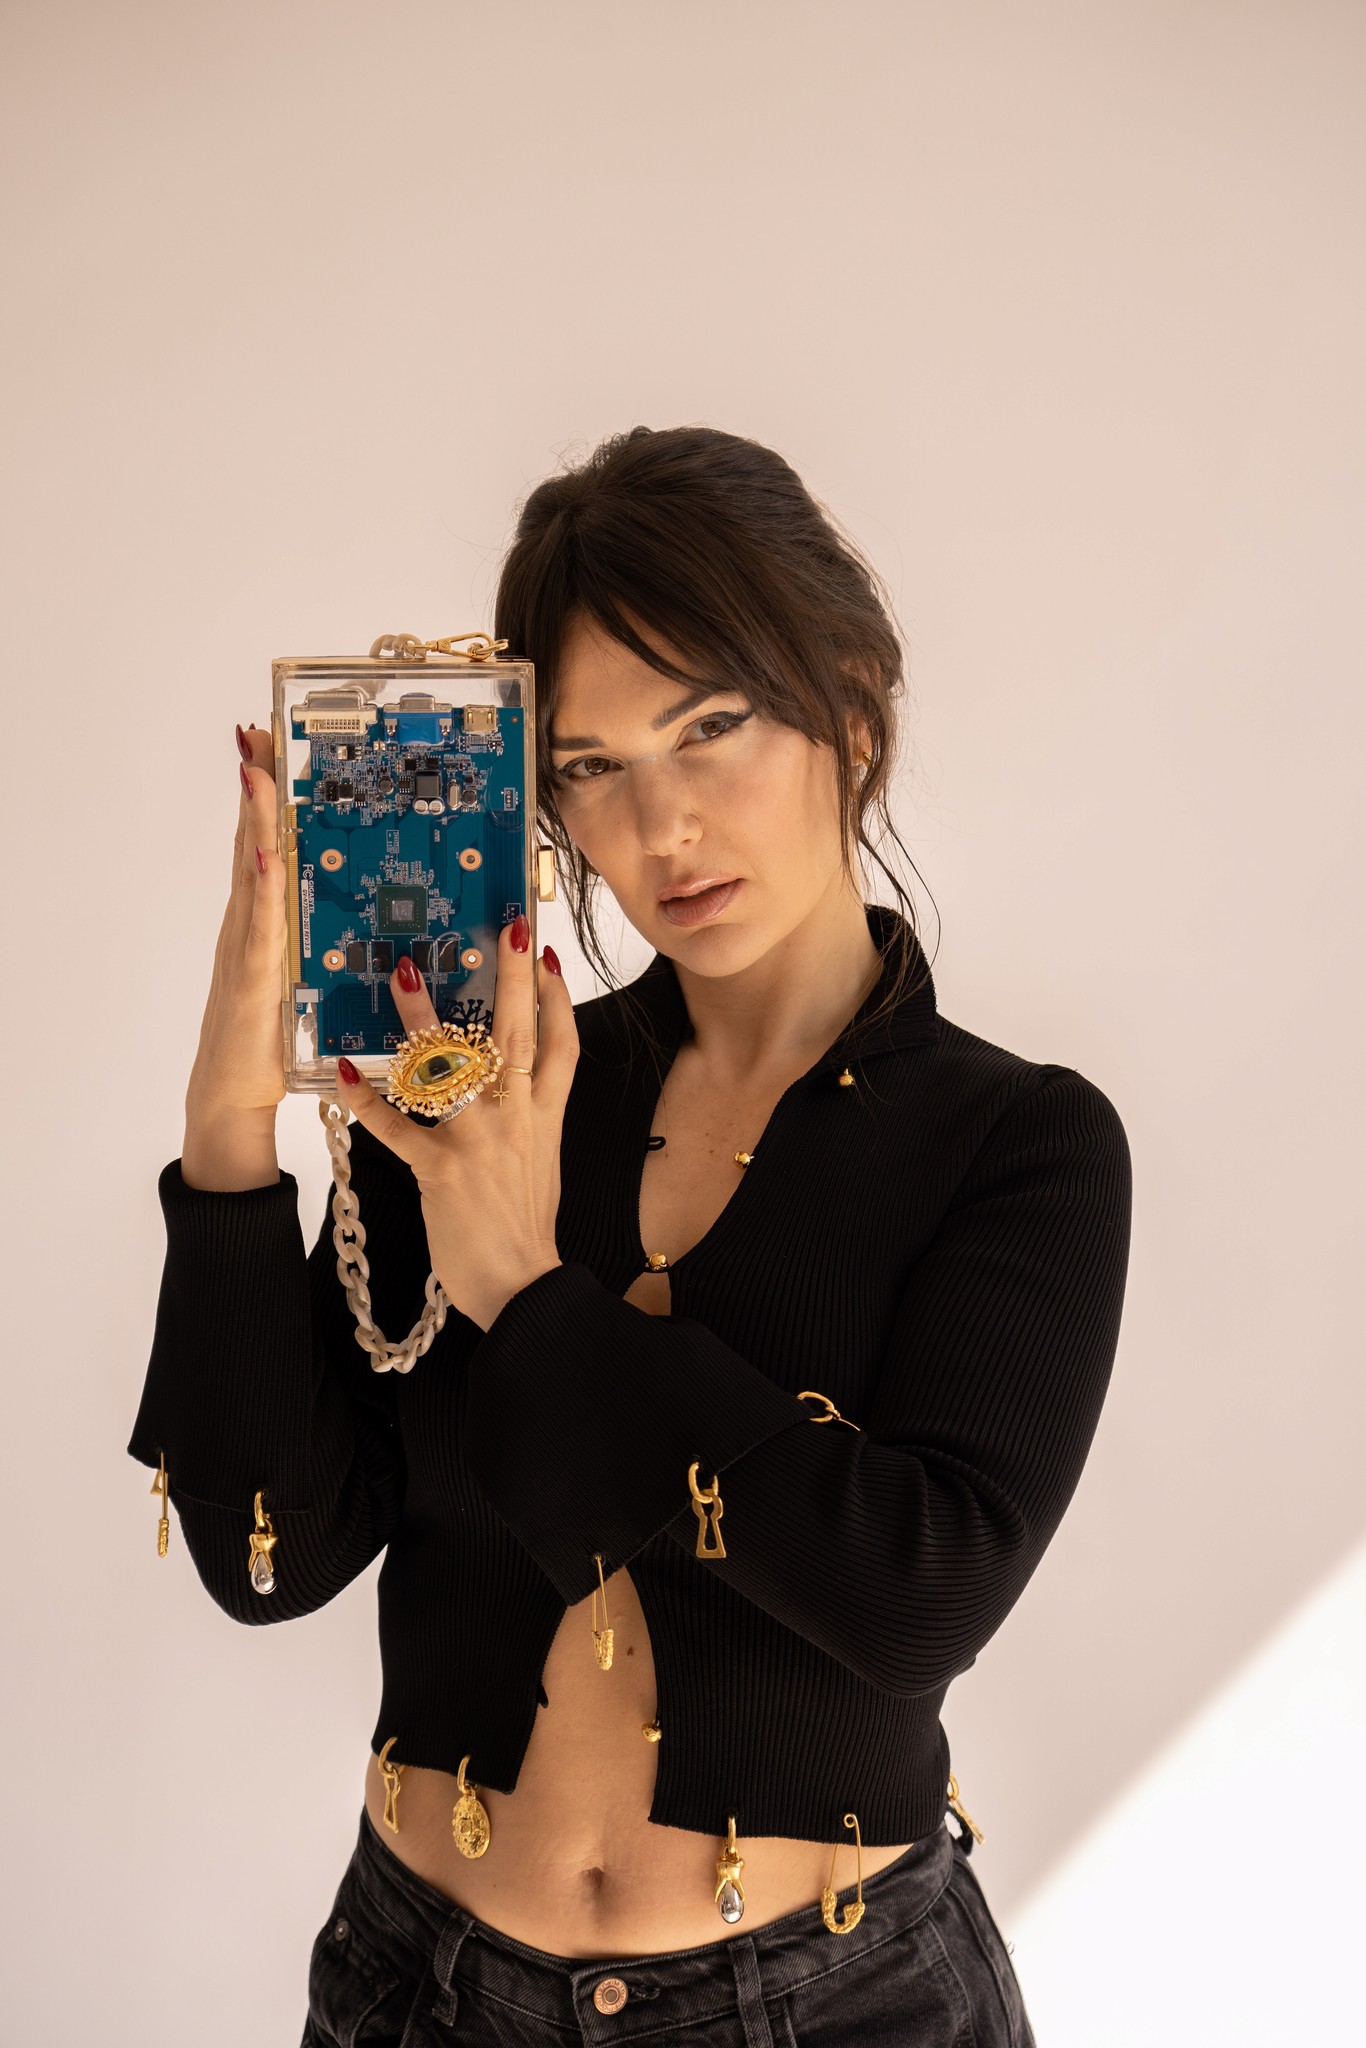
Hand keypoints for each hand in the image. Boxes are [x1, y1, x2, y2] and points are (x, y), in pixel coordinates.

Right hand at [185, 725, 287, 1126]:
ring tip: (256, 770)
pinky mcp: (252, 977)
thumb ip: (322, 945)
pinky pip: (262, 924)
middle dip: (254, 788)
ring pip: (252, 871)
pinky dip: (262, 886)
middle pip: (251, 843)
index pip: (264, 846)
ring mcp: (247, 947)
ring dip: (255, 820)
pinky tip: (264, 852)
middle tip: (253, 732)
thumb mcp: (307, 980)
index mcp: (265, 923)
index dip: (265, 798)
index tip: (267, 749)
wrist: (235, 1095)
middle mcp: (250, 926)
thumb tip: (361, 916)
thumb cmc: (270, 1043)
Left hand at [332, 916, 577, 1331]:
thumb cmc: (526, 1226)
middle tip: (502, 928)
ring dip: (422, 1019)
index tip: (545, 956)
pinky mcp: (441, 1171)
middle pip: (516, 1036)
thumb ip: (533, 1117)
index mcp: (545, 1117)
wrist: (522, 1286)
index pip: (561, 1045)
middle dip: (512, 979)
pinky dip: (369, 1101)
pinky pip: (399, 1129)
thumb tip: (520, 1082)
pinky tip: (345, 1072)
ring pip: (451, 1068)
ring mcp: (480, 1143)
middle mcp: (518, 1119)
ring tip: (400, 974)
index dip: (557, 998)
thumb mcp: (544, 1161)